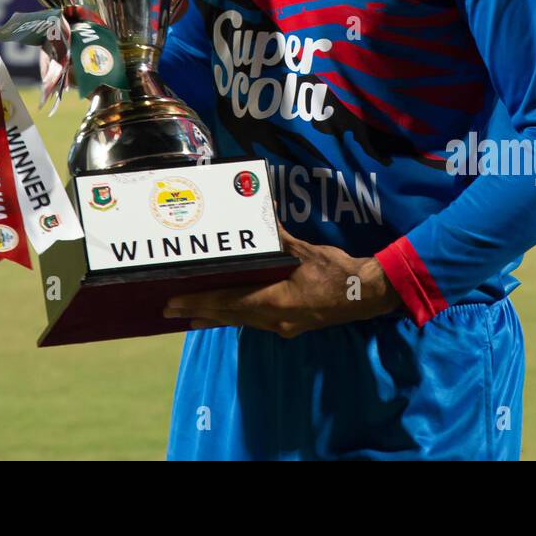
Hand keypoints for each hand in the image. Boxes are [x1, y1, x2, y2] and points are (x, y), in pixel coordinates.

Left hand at [162, 224, 400, 337]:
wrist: (367, 294)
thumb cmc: (336, 272)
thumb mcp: (306, 250)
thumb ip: (279, 236)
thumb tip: (261, 210)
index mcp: (275, 301)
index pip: (228, 303)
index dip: (199, 301)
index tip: (174, 303)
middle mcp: (274, 319)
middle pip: (229, 316)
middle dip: (199, 311)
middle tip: (168, 310)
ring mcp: (282, 326)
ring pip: (240, 321)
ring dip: (215, 317)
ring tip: (189, 314)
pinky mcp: (290, 325)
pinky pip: (254, 322)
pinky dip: (235, 317)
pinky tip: (226, 314)